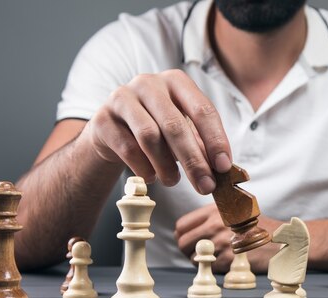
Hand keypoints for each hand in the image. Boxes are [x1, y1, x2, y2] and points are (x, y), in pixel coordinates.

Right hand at [80, 70, 231, 193]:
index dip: (216, 140)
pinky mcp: (102, 118)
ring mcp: (122, 98)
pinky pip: (127, 148)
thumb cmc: (156, 130)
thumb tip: (221, 170)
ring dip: (166, 166)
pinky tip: (151, 177)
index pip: (203, 110)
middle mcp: (149, 83)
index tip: (224, 167)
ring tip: (173, 182)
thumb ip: (201, 146)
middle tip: (205, 186)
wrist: (111, 132)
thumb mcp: (182, 132)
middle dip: (194, 160)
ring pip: (150, 137)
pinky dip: (143, 168)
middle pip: (175, 125)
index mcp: (176, 81)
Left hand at [175, 203, 282, 272]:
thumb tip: (188, 228)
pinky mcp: (228, 259)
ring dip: (202, 260)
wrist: (281, 239)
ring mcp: (221, 242)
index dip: (182, 235)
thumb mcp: (234, 210)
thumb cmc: (257, 226)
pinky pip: (210, 267)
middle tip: (200, 252)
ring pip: (195, 257)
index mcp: (213, 210)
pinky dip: (215, 267)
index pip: (181, 225)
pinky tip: (226, 262)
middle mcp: (215, 224)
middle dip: (188, 250)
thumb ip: (211, 216)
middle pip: (183, 242)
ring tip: (215, 256)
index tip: (190, 240)